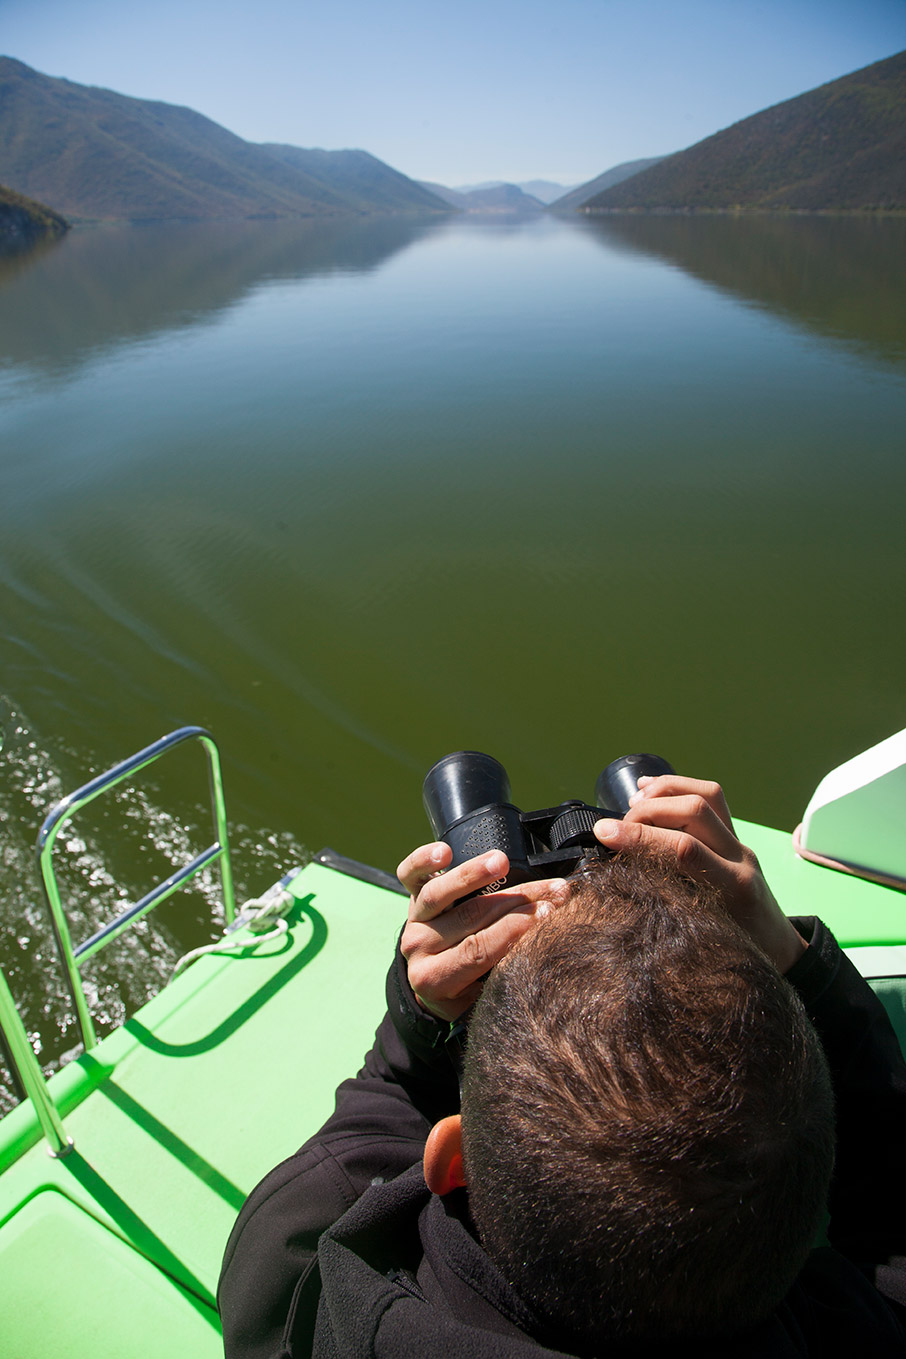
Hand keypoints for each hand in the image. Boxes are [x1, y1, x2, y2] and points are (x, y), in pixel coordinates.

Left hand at [396, 842, 568, 1020]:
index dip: (513, 929)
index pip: (478, 950)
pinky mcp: (410, 896)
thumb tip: (545, 935)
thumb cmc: (467, 987)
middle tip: (549, 890)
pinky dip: (424, 860)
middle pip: (470, 916)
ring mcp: (414, 920)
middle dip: (515, 901)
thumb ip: (506, 968)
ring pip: (439, 893)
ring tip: (502, 862)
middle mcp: (420, 948)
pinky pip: (409, 875)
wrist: (433, 980)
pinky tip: (444, 851)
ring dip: (474, 874)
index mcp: (437, 979)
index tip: (547, 913)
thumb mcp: (485, 992)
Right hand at [594, 774, 806, 973]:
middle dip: (649, 810)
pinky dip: (677, 788)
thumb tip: (617, 888)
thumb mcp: (703, 946)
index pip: (685, 849)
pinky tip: (648, 790)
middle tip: (615, 828)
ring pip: (708, 795)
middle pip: (697, 810)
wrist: (779, 952)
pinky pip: (710, 799)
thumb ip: (667, 914)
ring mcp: (740, 844)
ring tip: (632, 802)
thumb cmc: (740, 956)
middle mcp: (740, 858)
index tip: (603, 835)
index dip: (640, 837)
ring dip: (665, 790)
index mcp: (733, 887)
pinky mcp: (734, 837)